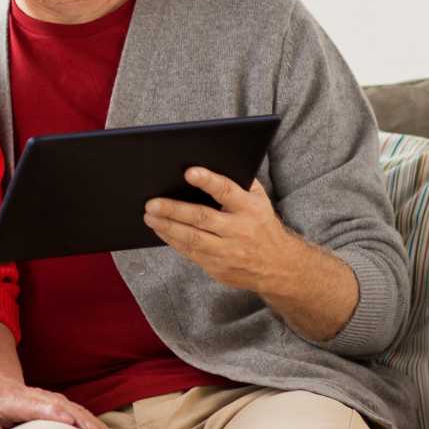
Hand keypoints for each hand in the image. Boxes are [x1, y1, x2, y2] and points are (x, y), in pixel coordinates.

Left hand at [0, 373, 119, 428]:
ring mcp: (50, 399)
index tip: (70, 421)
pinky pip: (78, 412)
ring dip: (94, 423)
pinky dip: (93, 423)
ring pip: (76, 409)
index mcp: (18, 400)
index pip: (38, 406)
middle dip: (82, 420)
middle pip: (64, 407)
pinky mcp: (58, 404)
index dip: (55, 413)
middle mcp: (38, 397)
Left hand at [143, 169, 295, 293]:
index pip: (227, 191)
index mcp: (249, 208)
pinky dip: (172, 241)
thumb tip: (208, 160)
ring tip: (149, 216)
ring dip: (167, 227)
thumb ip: (238, 182)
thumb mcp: (259, 199)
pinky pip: (191, 253)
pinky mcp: (218, 268)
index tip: (189, 172)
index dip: (208, 181)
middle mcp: (239, 230)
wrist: (280, 267)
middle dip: (174, 210)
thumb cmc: (262, 224)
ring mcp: (228, 252)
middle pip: (202, 218)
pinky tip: (160, 230)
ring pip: (192, 239)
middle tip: (151, 203)